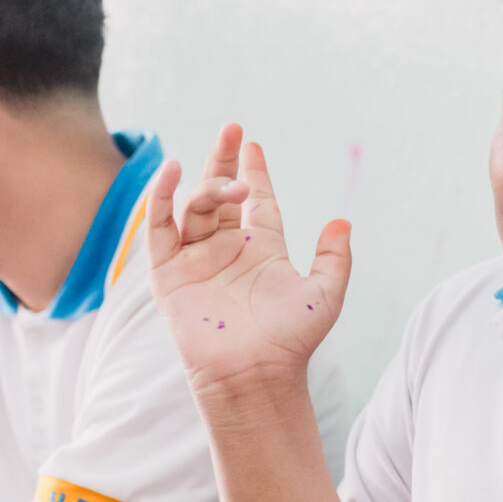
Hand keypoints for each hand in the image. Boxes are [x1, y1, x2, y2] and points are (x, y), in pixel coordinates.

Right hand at [144, 124, 349, 392]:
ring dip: (208, 187)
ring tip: (227, 182)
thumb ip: (335, 257)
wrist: (255, 373)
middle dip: (225, 161)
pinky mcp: (169, 275)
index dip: (255, 173)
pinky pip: (159, 230)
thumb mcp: (325, 295)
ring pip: (195, 208)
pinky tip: (170, 173)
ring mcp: (197, 260)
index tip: (253, 145)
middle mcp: (228, 250)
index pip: (258, 202)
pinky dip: (160, 200)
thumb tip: (343, 220)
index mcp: (263, 250)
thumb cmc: (291, 341)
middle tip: (232, 128)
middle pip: (221, 195)